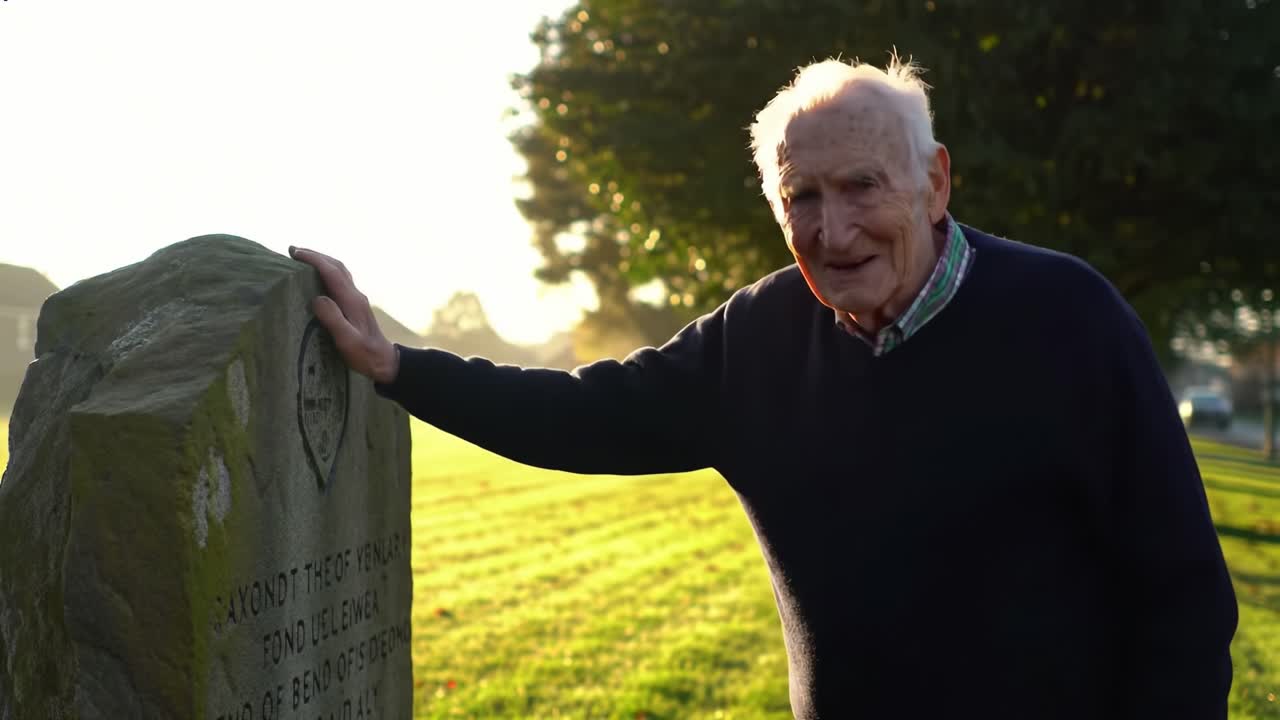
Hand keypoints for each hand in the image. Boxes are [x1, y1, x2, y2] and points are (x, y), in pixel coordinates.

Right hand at [288, 246, 399, 384]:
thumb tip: (317, 299)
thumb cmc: (364, 354)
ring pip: (339, 271)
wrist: (384, 361)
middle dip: (315, 255)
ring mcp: (356, 298)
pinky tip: (316, 277)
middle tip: (293, 250)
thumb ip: (333, 319)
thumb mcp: (347, 340)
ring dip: (321, 261)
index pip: (332, 272)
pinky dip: (326, 272)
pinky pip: (339, 280)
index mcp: (352, 300)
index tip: (295, 252)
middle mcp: (355, 295)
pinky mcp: (355, 304)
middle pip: (336, 266)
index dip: (314, 260)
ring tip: (302, 258)